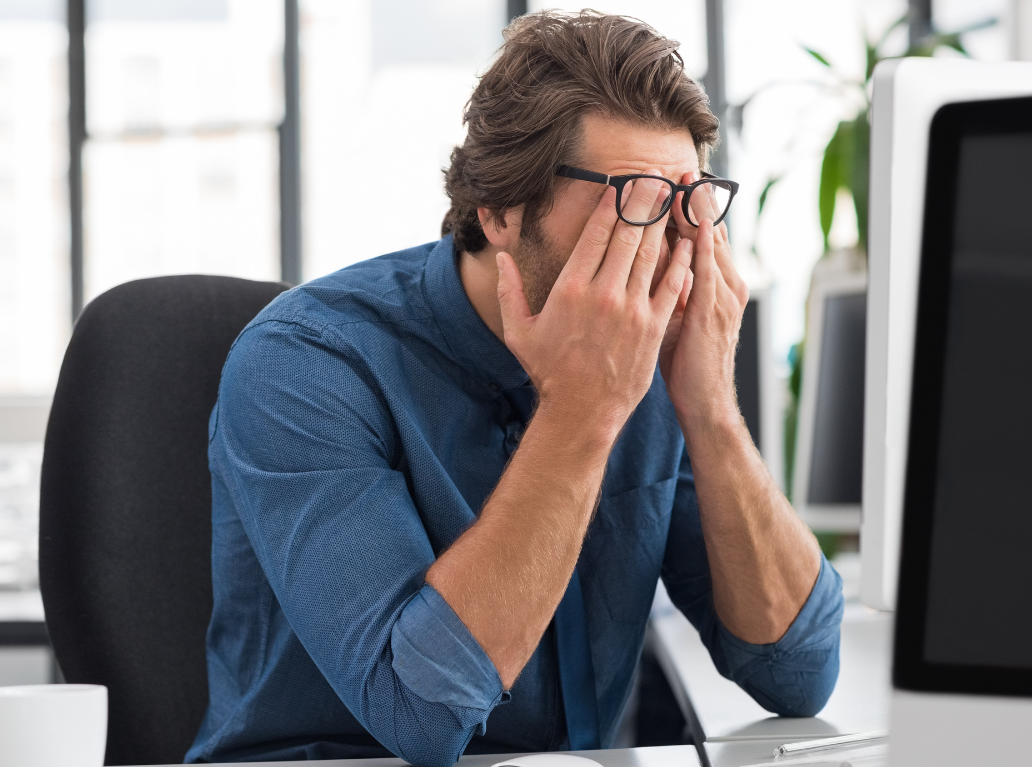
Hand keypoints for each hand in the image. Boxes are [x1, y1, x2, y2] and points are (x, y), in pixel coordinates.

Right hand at [496, 173, 692, 439]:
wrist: (582, 411)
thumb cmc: (549, 372)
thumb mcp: (519, 331)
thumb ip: (508, 290)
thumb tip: (501, 257)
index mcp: (571, 288)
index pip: (596, 233)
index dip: (611, 204)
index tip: (621, 183)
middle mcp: (604, 292)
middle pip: (628, 234)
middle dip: (642, 201)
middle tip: (654, 175)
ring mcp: (632, 309)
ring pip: (652, 254)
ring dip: (663, 222)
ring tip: (672, 196)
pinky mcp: (653, 327)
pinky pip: (671, 285)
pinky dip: (681, 261)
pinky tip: (688, 242)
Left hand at [658, 171, 748, 431]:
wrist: (705, 403)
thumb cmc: (687, 364)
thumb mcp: (678, 318)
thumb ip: (669, 287)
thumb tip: (646, 262)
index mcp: (717, 285)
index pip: (702, 236)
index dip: (689, 208)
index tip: (673, 180)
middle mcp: (725, 284)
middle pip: (709, 231)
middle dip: (695, 199)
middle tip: (680, 167)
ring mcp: (723, 297)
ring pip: (710, 244)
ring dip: (697, 212)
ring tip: (685, 181)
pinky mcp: (712, 312)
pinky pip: (705, 270)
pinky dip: (699, 244)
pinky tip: (691, 223)